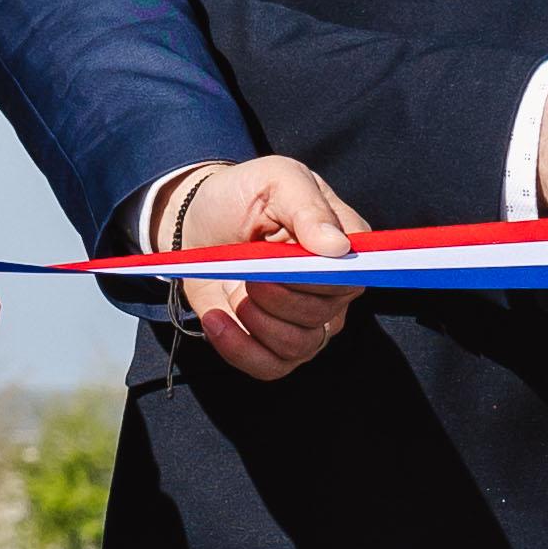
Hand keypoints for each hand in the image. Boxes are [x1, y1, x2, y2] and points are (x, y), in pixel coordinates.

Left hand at [146, 154, 364, 381]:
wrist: (196, 223)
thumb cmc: (242, 196)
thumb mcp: (275, 181)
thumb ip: (308, 208)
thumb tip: (338, 248)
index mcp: (344, 248)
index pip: (351, 279)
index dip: (318, 279)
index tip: (282, 262)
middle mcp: (333, 291)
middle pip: (321, 316)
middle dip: (277, 298)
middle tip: (248, 272)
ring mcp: (306, 323)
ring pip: (298, 346)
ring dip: (256, 322)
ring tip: (231, 289)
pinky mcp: (273, 345)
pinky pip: (270, 368)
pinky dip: (238, 348)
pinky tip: (217, 319)